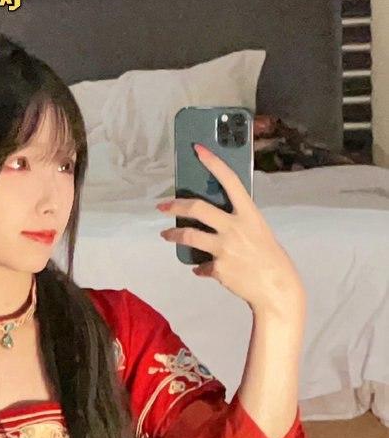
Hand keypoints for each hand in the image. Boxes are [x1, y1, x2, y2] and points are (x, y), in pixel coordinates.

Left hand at [156, 144, 304, 313]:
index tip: (198, 150)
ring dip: (174, 235)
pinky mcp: (218, 268)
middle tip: (162, 206)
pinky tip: (200, 269)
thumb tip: (215, 219)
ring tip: (166, 235)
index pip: (230, 180)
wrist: (276, 288)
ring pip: (189, 236)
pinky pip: (201, 266)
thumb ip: (239, 221)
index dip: (213, 163)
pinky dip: (200, 268)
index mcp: (249, 213)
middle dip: (176, 205)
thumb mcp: (258, 230)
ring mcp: (225, 248)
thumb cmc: (269, 257)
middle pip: (198, 208)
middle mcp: (234, 227)